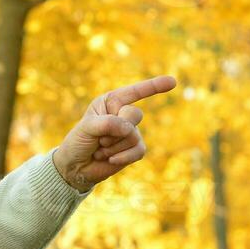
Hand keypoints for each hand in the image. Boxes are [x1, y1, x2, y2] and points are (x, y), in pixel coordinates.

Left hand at [52, 75, 177, 192]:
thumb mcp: (86, 128)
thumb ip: (107, 124)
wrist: (76, 167)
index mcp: (111, 102)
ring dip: (112, 146)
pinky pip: (138, 150)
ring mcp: (130, 132)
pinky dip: (122, 157)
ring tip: (100, 149)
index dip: (153, 86)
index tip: (173, 81)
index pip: (134, 92)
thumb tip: (129, 129)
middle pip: (135, 115)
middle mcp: (122, 114)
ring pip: (133, 136)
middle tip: (99, 138)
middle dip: (116, 128)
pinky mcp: (134, 149)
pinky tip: (109, 160)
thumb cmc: (78, 142)